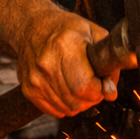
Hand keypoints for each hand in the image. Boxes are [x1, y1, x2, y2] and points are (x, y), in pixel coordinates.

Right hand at [14, 1, 119, 116]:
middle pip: (76, 101)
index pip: (85, 86)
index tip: (103, 83)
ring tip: (80, 85)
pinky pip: (54, 111)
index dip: (99, 90)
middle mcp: (46, 64)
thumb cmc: (63, 28)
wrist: (30, 27)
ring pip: (67, 109)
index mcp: (65, 45)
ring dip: (79, 103)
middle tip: (93, 84)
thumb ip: (109, 62)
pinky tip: (67, 90)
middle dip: (91, 98)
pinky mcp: (28, 90)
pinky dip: (65, 105)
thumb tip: (110, 91)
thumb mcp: (94, 33)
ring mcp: (35, 79)